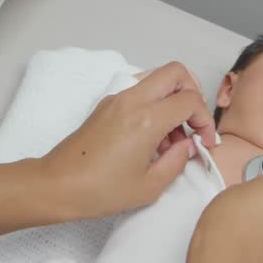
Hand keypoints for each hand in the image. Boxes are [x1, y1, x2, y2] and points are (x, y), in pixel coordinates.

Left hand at [38, 62, 218, 221]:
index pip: (190, 99)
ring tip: (170, 137)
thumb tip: (188, 146)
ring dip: (172, 98)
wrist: (57, 185)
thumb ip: (178, 161)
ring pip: (156, 78)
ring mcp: (116, 99)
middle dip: (193, 93)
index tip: (203, 140)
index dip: (205, 119)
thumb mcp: (149, 186)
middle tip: (193, 123)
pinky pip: (139, 91)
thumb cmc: (99, 190)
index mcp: (146, 119)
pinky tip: (151, 138)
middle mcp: (132, 101)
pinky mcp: (106, 105)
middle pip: (176, 72)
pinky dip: (153, 104)